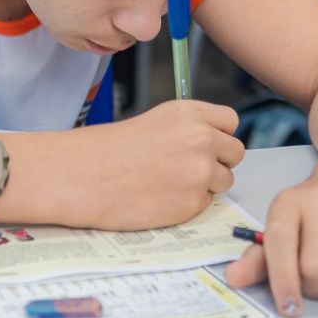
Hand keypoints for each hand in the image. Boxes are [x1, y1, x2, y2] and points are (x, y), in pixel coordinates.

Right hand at [68, 100, 243, 230]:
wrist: (82, 176)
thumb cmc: (108, 150)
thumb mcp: (154, 121)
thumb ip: (189, 129)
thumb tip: (214, 144)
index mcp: (189, 113)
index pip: (231, 122)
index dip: (218, 135)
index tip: (204, 143)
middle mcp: (202, 139)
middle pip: (235, 152)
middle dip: (218, 161)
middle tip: (186, 168)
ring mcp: (200, 172)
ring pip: (224, 181)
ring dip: (205, 185)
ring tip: (168, 183)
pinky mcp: (192, 203)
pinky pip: (205, 204)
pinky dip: (188, 204)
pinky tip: (160, 198)